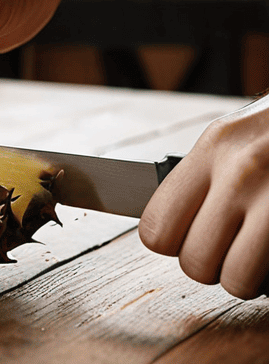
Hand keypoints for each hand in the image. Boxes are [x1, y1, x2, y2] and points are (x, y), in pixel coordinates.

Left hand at [139, 97, 268, 298]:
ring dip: (249, 278)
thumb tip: (174, 222)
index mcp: (213, 148)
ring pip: (236, 279)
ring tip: (260, 256)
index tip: (192, 238)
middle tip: (234, 250)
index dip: (174, 243)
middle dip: (215, 265)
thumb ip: (205, 173)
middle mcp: (240, 172)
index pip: (156, 225)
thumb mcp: (237, 135)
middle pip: (195, 261)